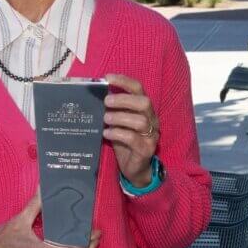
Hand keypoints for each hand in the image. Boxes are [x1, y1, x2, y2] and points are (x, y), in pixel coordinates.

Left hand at [103, 73, 158, 188]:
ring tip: (105, 119)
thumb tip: (96, 96)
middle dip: (124, 100)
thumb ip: (113, 110)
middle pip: (144, 103)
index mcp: (144, 110)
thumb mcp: (118, 123)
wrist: (135, 169)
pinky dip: (118, 133)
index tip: (108, 77)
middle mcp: (152, 120)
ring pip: (140, 121)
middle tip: (106, 102)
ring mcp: (151, 135)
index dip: (125, 81)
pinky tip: (107, 133)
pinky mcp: (146, 150)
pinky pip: (134, 139)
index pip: (139, 89)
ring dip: (120, 117)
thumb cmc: (125, 142)